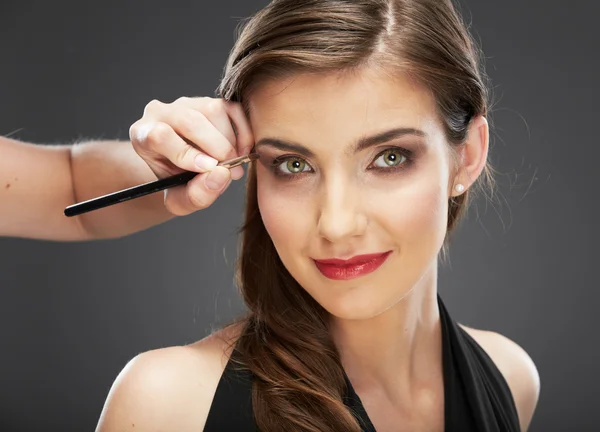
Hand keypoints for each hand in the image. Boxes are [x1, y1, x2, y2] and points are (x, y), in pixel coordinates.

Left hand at [129, 97, 253, 215]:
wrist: (185, 171)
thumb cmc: (179, 184)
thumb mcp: (180, 201)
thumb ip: (197, 195)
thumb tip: (221, 174)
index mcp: (142, 135)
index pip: (160, 136)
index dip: (187, 154)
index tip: (209, 169)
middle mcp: (161, 113)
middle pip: (190, 121)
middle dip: (217, 148)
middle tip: (230, 171)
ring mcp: (187, 103)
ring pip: (213, 111)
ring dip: (231, 142)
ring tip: (232, 164)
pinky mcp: (210, 101)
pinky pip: (232, 109)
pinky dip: (243, 131)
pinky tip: (241, 151)